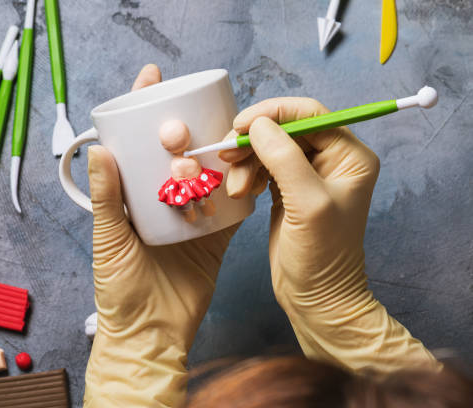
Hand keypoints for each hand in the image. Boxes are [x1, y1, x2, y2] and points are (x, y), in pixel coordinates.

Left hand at [84, 65, 238, 406]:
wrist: (152, 334)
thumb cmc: (120, 291)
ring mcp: (192, 216)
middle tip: (182, 127)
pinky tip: (248, 170)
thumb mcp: (110, 241)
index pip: (138, 144)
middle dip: (181, 131)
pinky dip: (240, 189)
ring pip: (207, 173)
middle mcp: (163, 201)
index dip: (142, 109)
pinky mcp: (216, 235)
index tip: (152, 78)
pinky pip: (231, 207)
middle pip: (177, 152)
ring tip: (215, 146)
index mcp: (134, 198)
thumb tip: (100, 151)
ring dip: (213, 156)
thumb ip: (107, 198)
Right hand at [220, 98, 438, 372]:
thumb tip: (258, 124)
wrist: (316, 298)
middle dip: (254, 140)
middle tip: (226, 154)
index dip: (273, 112)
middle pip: (284, 128)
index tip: (240, 125)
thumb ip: (284, 159)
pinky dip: (247, 173)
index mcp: (350, 156)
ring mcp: (308, 174)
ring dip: (246, 161)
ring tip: (236, 188)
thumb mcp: (307, 204)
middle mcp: (332, 159)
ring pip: (268, 147)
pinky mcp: (287, 188)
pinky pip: (262, 166)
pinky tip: (241, 192)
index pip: (309, 114)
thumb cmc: (322, 256)